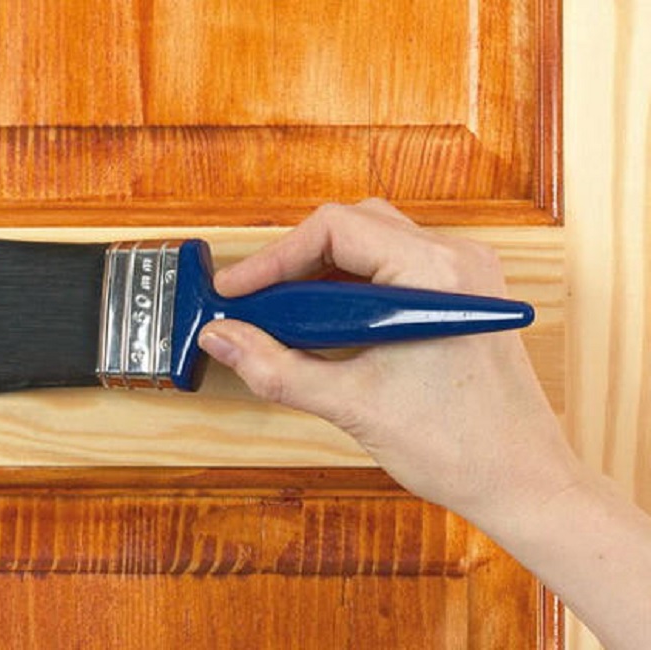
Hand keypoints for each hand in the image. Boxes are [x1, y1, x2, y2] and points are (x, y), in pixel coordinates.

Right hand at [198, 199, 579, 521]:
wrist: (523, 484)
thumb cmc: (461, 448)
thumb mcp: (352, 404)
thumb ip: (275, 367)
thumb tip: (222, 338)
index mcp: (434, 272)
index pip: (334, 228)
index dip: (273, 258)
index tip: (237, 292)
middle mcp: (455, 260)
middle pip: (351, 227)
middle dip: (294, 264)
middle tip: (254, 305)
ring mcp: (462, 277)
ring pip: (370, 247)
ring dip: (320, 278)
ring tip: (284, 319)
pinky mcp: (459, 299)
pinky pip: (392, 272)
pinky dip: (350, 293)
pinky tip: (324, 328)